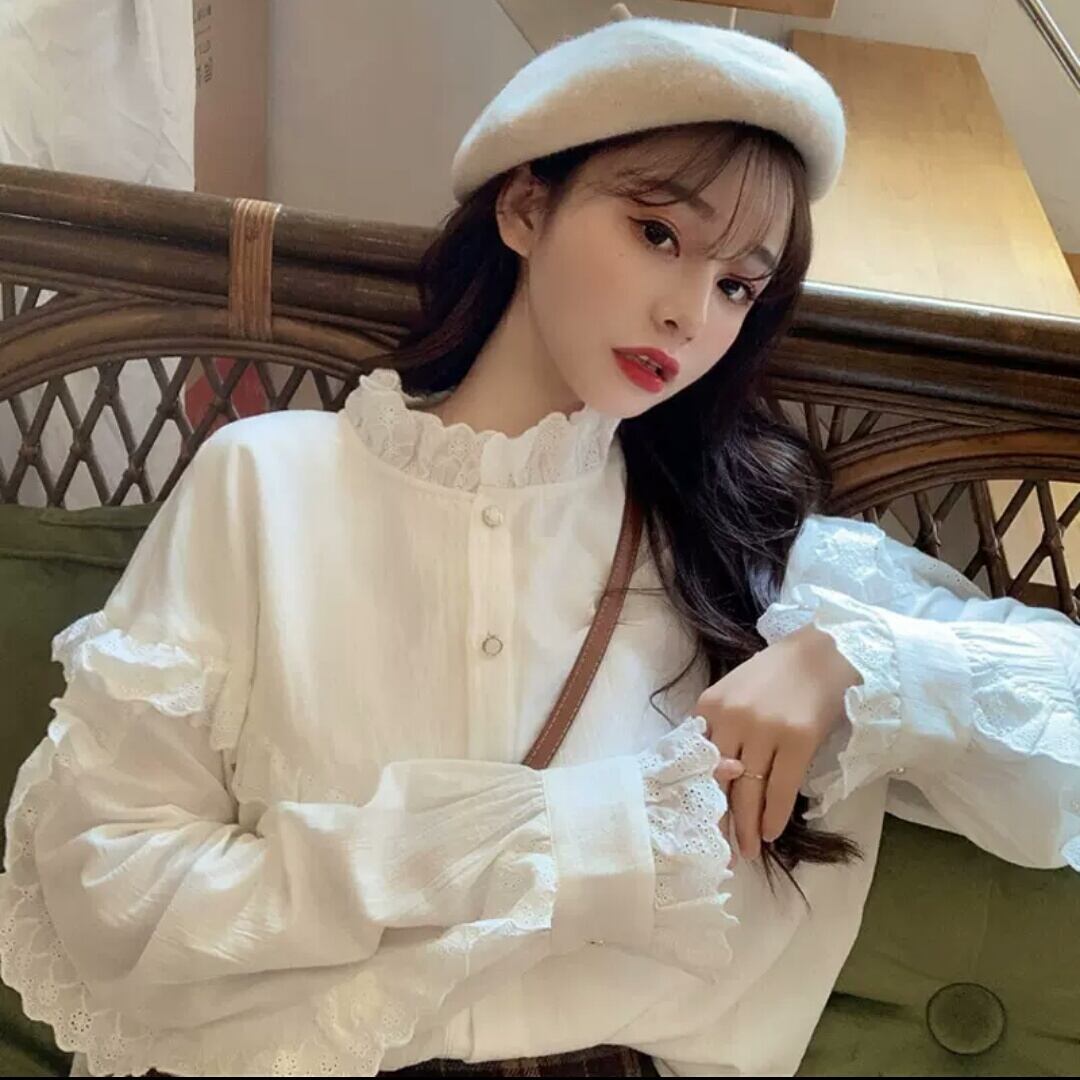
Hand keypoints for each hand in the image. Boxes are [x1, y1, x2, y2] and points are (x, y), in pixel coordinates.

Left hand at [697, 623, 860, 862]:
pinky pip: (780, 788)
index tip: (696, 823)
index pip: (696, 761)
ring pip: (748, 790)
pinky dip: (774, 815)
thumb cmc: (776, 675)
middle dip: (720, 820)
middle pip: (719, 781)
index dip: (697, 796)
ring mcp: (765, 729)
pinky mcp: (797, 740)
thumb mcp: (734, 692)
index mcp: (710, 706)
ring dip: (747, 827)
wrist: (823, 653)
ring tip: (746, 851)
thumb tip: (710, 774)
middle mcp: (733, 718)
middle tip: (721, 851)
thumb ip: (717, 726)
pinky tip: (770, 833)